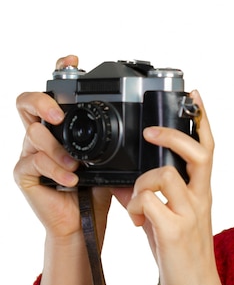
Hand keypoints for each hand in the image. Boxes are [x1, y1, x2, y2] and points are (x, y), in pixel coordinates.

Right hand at [14, 55, 117, 284]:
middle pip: (28, 103)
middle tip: (60, 115)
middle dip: (43, 103)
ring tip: (75, 165)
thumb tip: (156, 126)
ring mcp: (31, 152)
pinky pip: (32, 162)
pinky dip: (55, 170)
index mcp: (66, 126)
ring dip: (56, 149)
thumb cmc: (98, 190)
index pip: (57, 92)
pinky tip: (72, 180)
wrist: (84, 224)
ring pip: (32, 134)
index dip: (61, 72)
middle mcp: (45, 134)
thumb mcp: (115, 162)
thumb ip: (124, 142)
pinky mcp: (25, 173)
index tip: (73, 60)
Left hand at [126, 90, 216, 284]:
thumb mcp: (169, 220)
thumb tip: (126, 181)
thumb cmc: (182, 255)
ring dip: (142, 183)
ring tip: (137, 204)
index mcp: (201, 193)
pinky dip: (137, 206)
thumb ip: (154, 198)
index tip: (194, 96)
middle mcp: (200, 198)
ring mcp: (189, 213)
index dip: (202, 120)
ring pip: (164, 174)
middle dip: (173, 134)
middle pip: (198, 152)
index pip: (208, 148)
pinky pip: (150, 201)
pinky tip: (138, 221)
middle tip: (151, 131)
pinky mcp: (175, 231)